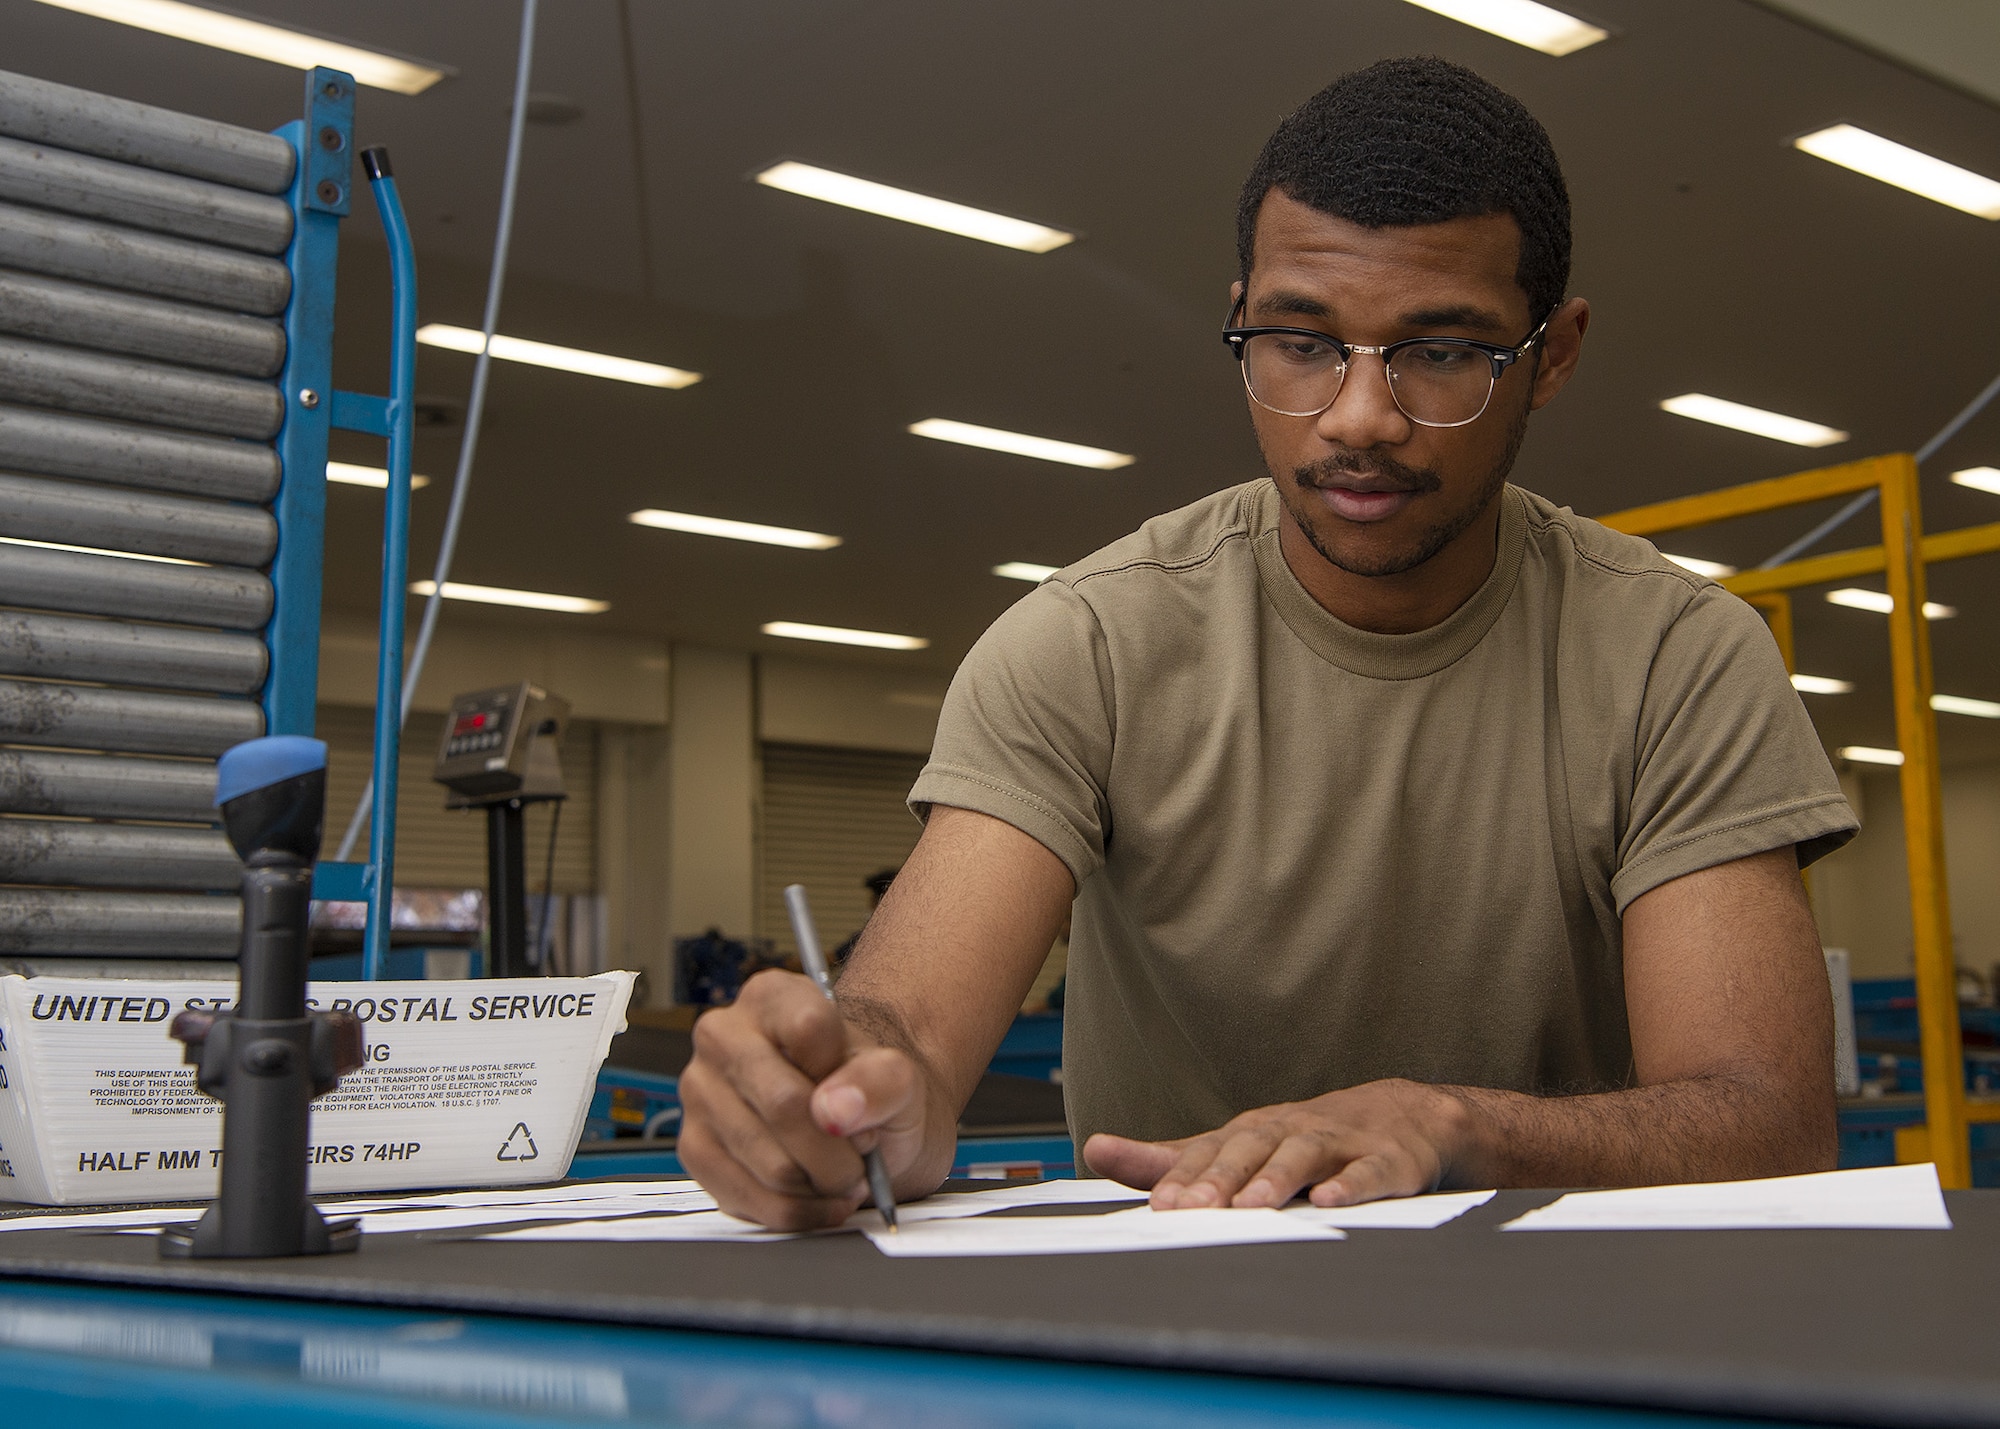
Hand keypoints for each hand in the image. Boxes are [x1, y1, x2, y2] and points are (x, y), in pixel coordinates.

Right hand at [678, 969, 926, 1228]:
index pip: (810, 1029)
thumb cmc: (868, 1089)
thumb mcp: (899, 1075)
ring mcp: (701, 1094)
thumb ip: (880, 1080)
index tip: (867, 1103)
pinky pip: (752, 1200)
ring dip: (824, 1184)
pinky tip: (820, 1196)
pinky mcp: (695, 1151)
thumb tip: (834, 1111)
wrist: (855, 1122)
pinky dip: (800, 1211)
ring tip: (842, 1170)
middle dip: (840, 1149)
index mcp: (770, 997)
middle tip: (864, 1155)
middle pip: (786, 1105)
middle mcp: (722, 1038)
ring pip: (772, 1163)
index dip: (850, 1080)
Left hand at [1082, 1079, 1466, 1208]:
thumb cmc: (1306, 1138)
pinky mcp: (1388, 1160)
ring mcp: (1340, 1142)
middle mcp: (1288, 1131)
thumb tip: (1096, 1150)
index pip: (1206, 1152)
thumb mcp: (1237, 1147)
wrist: (1405, 1116)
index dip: (1180, 1177)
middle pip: (1248, 1150)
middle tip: (1187, 1211)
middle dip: (1216, 1180)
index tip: (1155, 1206)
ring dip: (1275, 1180)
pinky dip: (1353, 1184)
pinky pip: (1370, 1172)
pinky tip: (1332, 1200)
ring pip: (1303, 1156)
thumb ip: (1170, 1158)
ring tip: (1248, 1206)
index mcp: (1250, 1133)